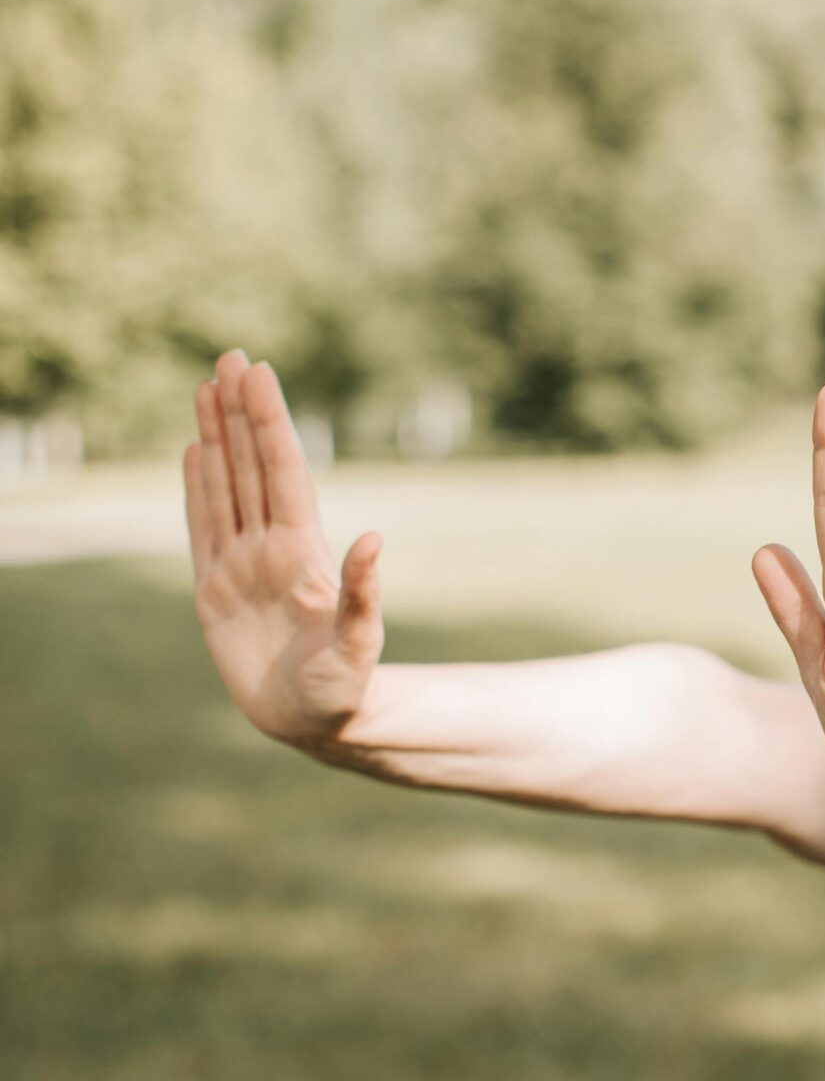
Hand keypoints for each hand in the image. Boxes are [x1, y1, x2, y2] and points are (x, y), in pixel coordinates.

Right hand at [184, 350, 384, 745]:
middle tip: (231, 357)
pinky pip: (203, 528)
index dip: (269, 423)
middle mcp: (272, 548)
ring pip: (226, 486)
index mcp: (303, 553)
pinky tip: (194, 452)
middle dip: (240, 412)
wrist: (317, 723)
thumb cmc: (346, 688)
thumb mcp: (358, 644)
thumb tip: (374, 537)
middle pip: (251, 465)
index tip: (259, 374)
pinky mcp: (215, 590)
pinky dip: (198, 489)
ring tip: (206, 387)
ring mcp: (242, 565)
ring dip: (216, 437)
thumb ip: (362, 594)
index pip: (282, 472)